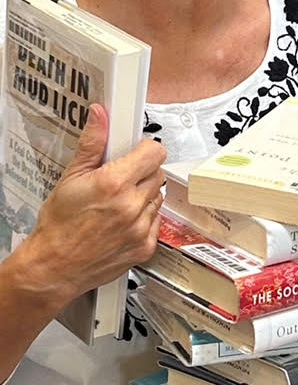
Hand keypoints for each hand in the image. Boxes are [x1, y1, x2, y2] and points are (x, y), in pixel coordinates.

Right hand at [16, 102, 165, 305]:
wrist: (53, 268)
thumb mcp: (70, 178)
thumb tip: (100, 116)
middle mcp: (132, 205)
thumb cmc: (58, 226)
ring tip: (116, 204)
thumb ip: (91, 144)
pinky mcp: (146, 246)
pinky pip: (157, 221)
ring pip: (158, 197)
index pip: (155, 151)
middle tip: (118, 181)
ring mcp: (141, 227)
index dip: (144, 149)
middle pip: (157, 173)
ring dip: (143, 196)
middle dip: (141, 173)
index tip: (135, 152)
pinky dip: (143, 219)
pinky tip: (121, 222)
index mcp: (114, 183)